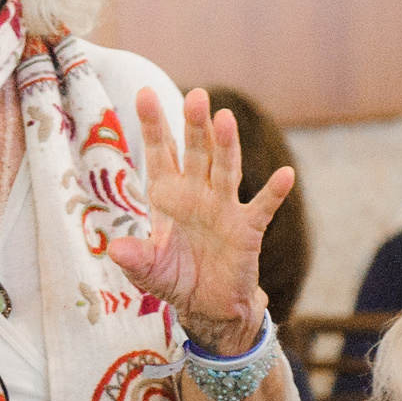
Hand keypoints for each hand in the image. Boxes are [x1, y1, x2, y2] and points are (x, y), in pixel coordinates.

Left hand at [107, 88, 294, 354]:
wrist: (208, 306)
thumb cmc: (175, 279)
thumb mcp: (147, 271)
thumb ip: (134, 258)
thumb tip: (115, 249)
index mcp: (168, 196)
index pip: (160, 154)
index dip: (154, 126)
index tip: (144, 94)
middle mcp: (197, 194)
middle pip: (195, 153)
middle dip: (194, 126)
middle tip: (195, 96)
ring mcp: (224, 208)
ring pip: (225, 169)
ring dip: (226, 145)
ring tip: (225, 119)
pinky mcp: (248, 230)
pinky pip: (262, 207)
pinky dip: (274, 193)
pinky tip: (286, 174)